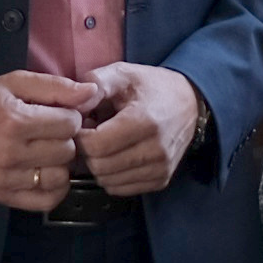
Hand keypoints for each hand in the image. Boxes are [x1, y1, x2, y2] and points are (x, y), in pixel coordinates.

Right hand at [0, 71, 94, 209]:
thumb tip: (93, 93)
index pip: (70, 123)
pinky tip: (46, 171)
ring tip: (46, 151)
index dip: (69, 115)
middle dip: (65, 138)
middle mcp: (10, 153)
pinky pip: (47, 200)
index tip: (57, 113)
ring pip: (61, 176)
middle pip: (68, 150)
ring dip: (60, 163)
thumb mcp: (15, 83)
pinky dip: (54, 188)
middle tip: (51, 132)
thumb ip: (56, 86)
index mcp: (14, 121)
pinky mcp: (4, 196)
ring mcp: (6, 178)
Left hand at [72, 62, 209, 198]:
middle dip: (86, 152)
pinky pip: (120, 188)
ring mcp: (161, 168)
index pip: (96, 146)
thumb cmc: (150, 87)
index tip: (82, 125)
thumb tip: (73, 107)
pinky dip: (110, 175)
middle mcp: (157, 150)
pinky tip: (115, 155)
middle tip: (90, 134)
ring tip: (104, 143)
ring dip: (97, 164)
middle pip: (99, 166)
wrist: (189, 103)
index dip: (80, 137)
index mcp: (145, 121)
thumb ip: (95, 84)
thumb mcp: (122, 73)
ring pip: (107, 181)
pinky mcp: (160, 180)